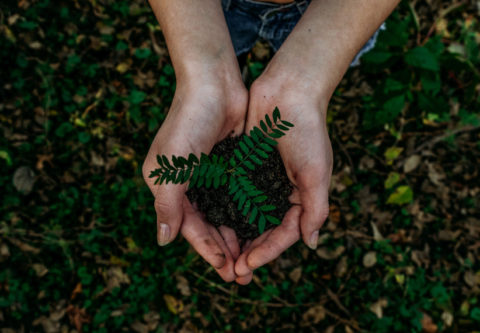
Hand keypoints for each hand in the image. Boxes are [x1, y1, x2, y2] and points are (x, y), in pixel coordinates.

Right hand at [142, 77, 247, 281]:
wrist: (214, 84)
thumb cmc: (188, 122)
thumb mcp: (171, 166)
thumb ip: (167, 205)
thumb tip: (163, 241)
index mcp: (169, 186)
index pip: (189, 227)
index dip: (207, 250)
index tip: (225, 270)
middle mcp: (188, 184)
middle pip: (208, 225)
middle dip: (224, 250)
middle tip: (242, 274)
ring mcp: (210, 175)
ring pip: (225, 215)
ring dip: (237, 236)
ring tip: (252, 259)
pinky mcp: (229, 165)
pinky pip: (238, 197)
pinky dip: (246, 214)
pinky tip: (259, 229)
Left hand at [234, 73, 332, 284]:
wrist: (288, 91)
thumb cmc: (307, 131)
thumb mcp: (316, 172)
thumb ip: (315, 209)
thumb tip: (311, 244)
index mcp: (301, 197)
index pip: (284, 234)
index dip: (267, 252)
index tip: (248, 265)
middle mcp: (280, 192)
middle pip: (263, 230)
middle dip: (249, 251)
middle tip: (232, 272)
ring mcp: (261, 180)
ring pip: (246, 216)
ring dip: (235, 236)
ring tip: (220, 256)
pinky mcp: (245, 166)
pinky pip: (234, 194)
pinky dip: (225, 210)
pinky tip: (212, 223)